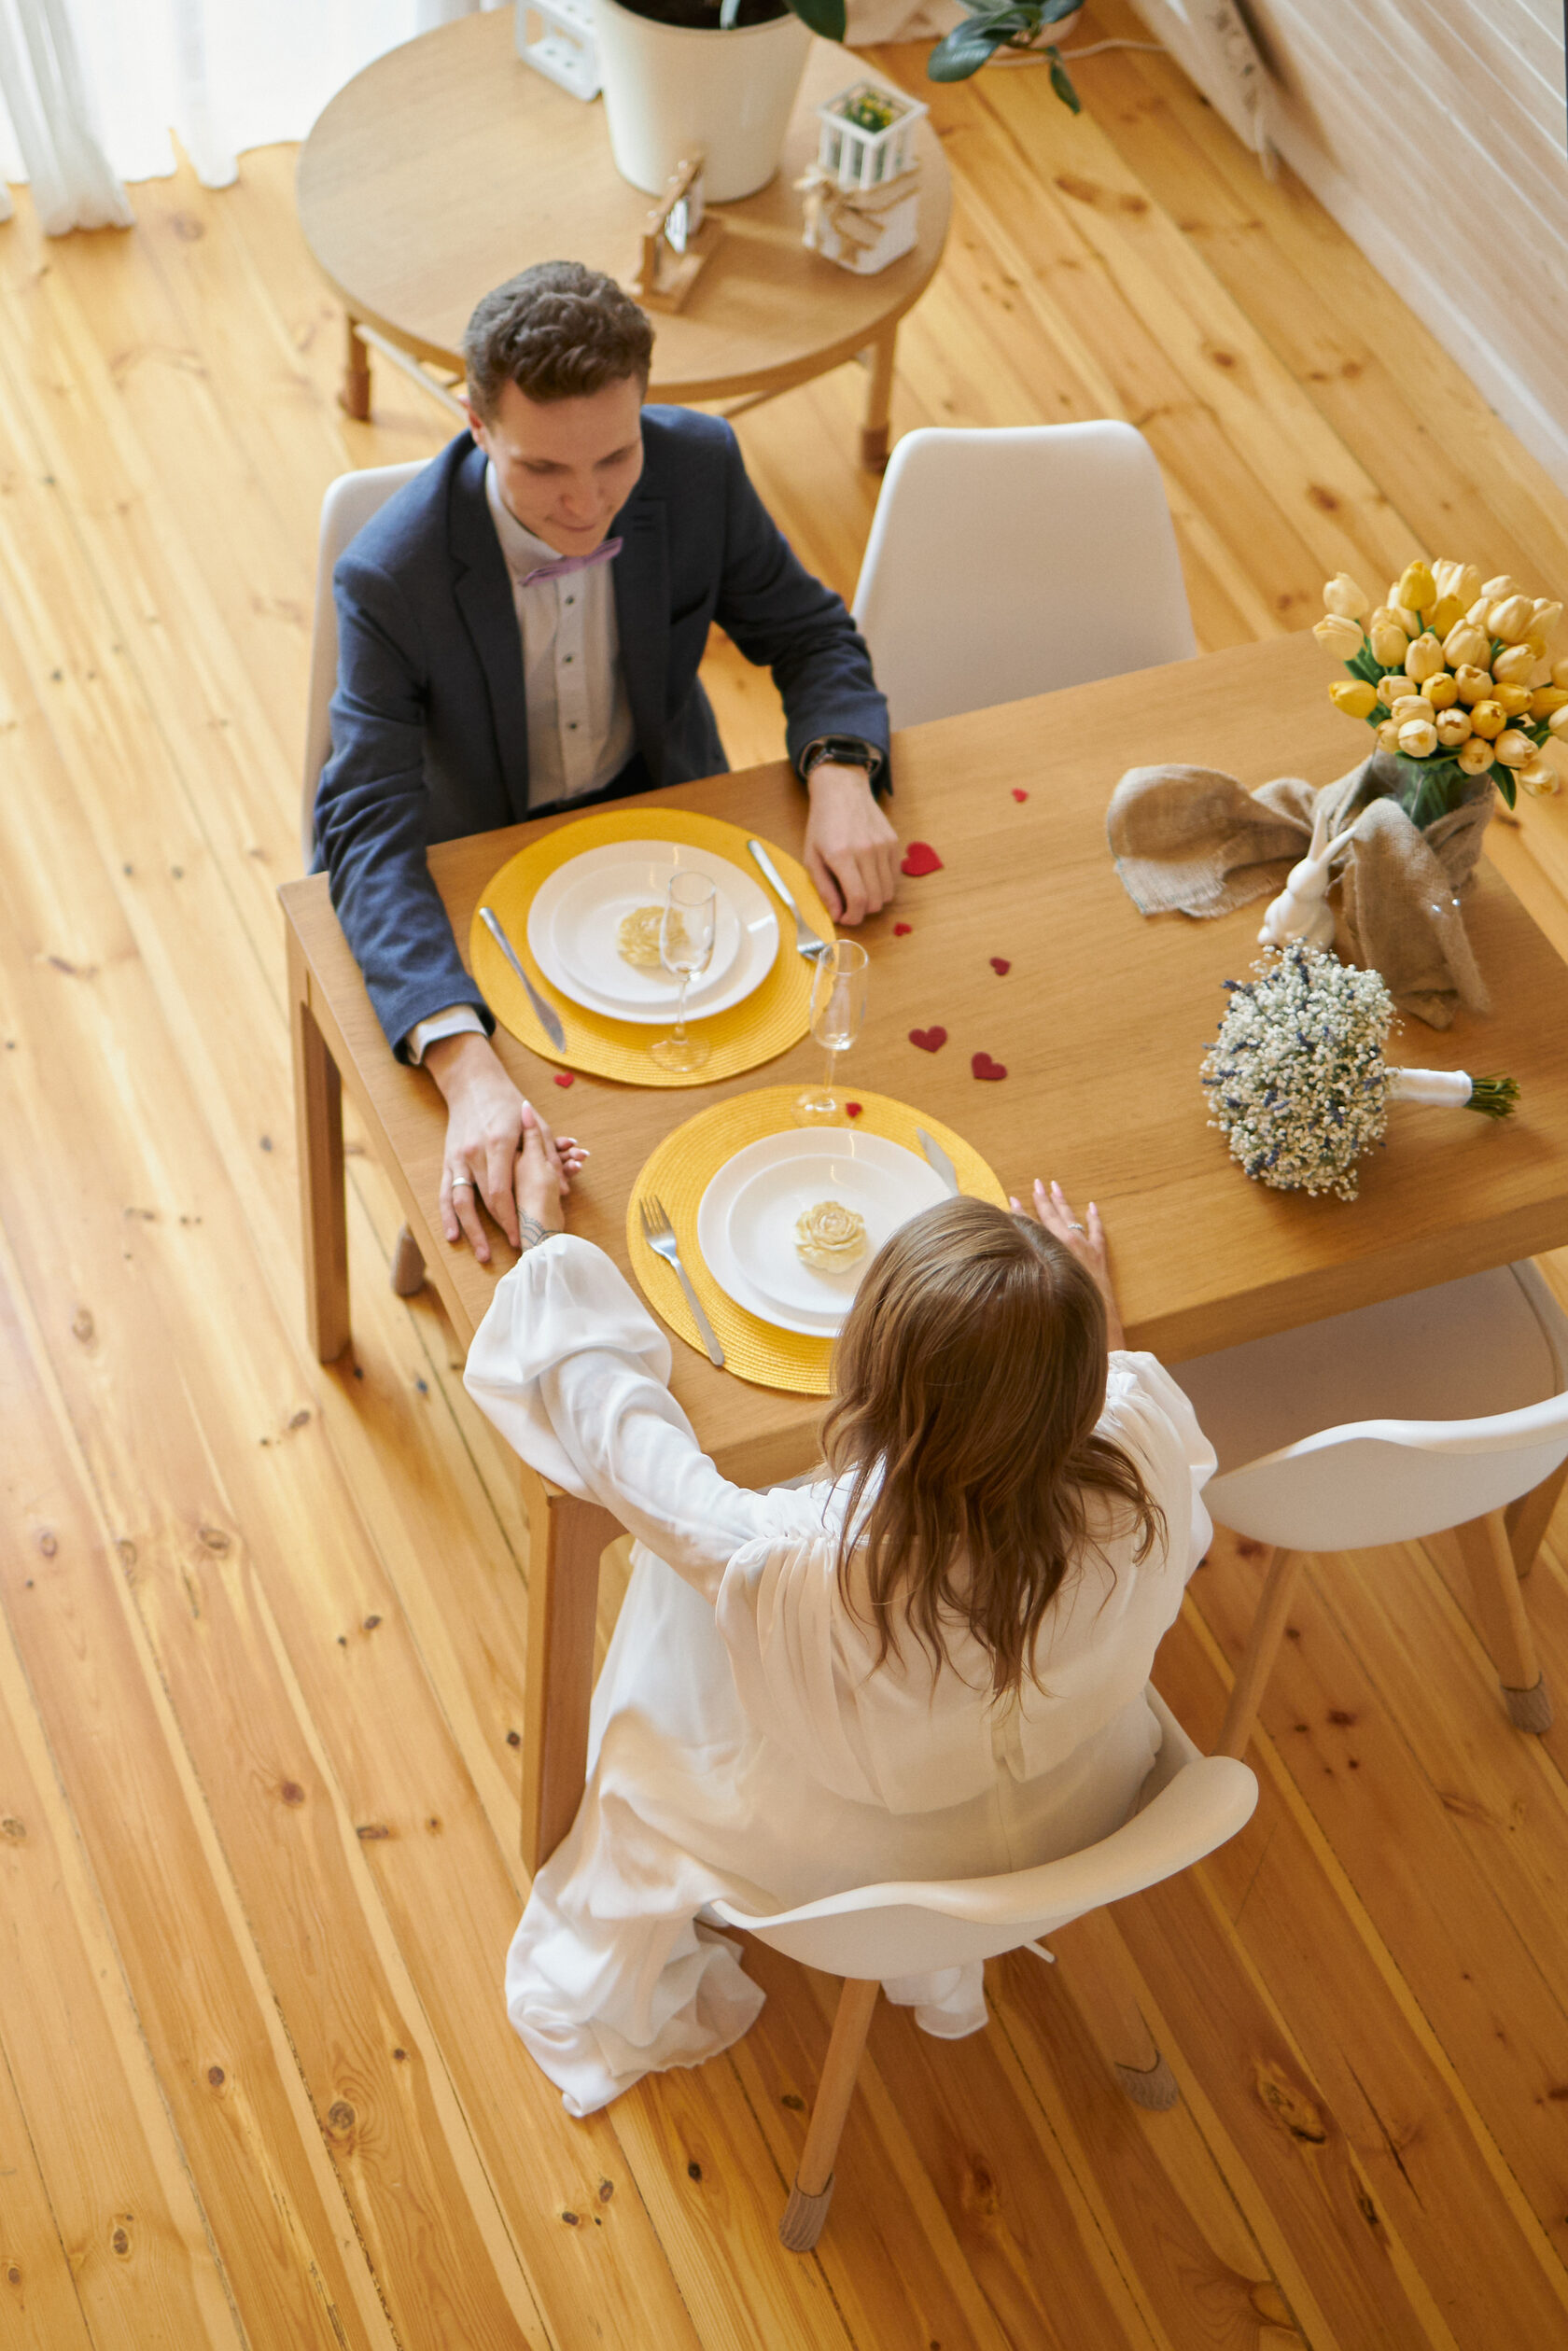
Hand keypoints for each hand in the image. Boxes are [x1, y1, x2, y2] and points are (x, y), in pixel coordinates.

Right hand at [426, 1032, 578, 1263]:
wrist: (473, 1084)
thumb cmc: (509, 1103)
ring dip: (473, 1231)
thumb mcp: (535, 1122)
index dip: (513, 1217)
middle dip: (502, 1226)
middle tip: (517, 1246)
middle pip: (487, 1200)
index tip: (525, 1235)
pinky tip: (454, 1236)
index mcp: (499, 1143)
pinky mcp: (448, 1160)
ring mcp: (458, 1157)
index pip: (504, 1191)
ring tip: (484, 1254)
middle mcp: (476, 1152)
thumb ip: (549, 1154)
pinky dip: (448, 1216)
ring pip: (462, 1201)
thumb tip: (566, 1188)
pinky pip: (444, 1192)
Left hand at [803, 764, 898, 926]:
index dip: (853, 918)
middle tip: (850, 905)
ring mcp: (883, 846)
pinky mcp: (893, 843)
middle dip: (862, 911)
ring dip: (873, 899)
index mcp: (841, 855)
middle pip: (875, 901)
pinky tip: (868, 875)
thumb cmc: (823, 824)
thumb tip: (837, 915)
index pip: (858, 900)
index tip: (845, 918)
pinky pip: (894, 878)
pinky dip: (882, 885)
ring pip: (887, 893)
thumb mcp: (811, 857)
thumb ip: (824, 889)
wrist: (842, 790)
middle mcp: (866, 851)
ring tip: (859, 890)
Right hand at [1011, 1180, 1124, 1349]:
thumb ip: (1018, 1275)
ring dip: (1063, 1202)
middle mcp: (1064, 1243)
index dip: (1018, 1212)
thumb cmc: (1063, 1307)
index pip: (1029, 1224)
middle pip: (1050, 1216)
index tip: (1010, 1199)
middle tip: (1036, 1183)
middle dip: (1041, 1198)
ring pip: (1070, 1218)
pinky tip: (1092, 1206)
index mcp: (1047, 1249)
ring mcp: (1083, 1247)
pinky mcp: (1098, 1254)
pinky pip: (1096, 1230)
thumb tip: (1000, 1267)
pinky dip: (1094, 1217)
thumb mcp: (1035, 1289)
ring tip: (1056, 1186)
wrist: (1093, 1317)